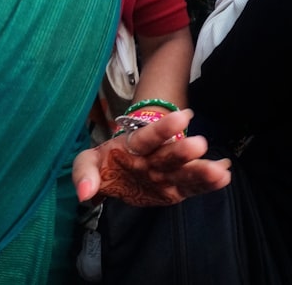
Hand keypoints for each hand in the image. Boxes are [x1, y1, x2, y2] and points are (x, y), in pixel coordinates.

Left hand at [73, 109, 230, 205]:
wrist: (118, 172)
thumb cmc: (106, 162)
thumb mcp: (88, 162)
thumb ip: (84, 174)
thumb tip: (84, 193)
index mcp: (134, 145)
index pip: (148, 136)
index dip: (163, 127)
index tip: (182, 116)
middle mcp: (154, 158)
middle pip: (169, 154)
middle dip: (182, 150)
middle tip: (199, 143)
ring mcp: (166, 174)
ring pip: (184, 171)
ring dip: (201, 170)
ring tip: (220, 170)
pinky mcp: (175, 190)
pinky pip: (192, 187)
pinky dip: (207, 184)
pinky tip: (225, 176)